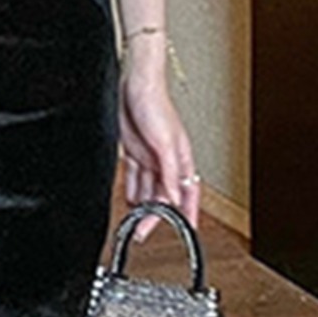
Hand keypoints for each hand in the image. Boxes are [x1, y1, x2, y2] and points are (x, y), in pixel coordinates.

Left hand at [118, 43, 199, 239]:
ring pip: (148, 189)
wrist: (133, 85)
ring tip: (133, 222)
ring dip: (142, 206)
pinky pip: (134, 178)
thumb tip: (173, 195)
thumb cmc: (155, 105)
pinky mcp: (134, 151)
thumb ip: (170, 171)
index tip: (187, 230)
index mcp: (181, 159)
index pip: (188, 192)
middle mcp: (166, 161)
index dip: (189, 213)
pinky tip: (128, 201)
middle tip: (143, 231)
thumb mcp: (165, 143)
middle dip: (156, 215)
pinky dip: (132, 191)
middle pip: (164, 195)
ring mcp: (150, 157)